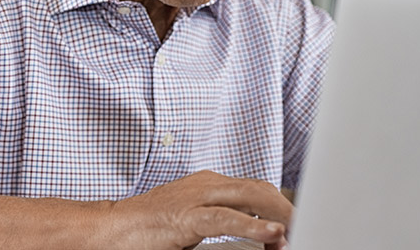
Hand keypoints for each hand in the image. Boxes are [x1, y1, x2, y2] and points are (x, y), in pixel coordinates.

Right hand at [105, 170, 292, 249]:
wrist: (109, 229)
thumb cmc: (148, 229)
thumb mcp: (192, 222)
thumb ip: (223, 223)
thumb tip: (260, 236)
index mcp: (208, 184)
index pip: (256, 188)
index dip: (280, 205)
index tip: (298, 223)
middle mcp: (205, 184)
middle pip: (259, 189)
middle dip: (287, 207)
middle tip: (309, 226)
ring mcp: (195, 197)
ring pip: (248, 197)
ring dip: (278, 214)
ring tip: (299, 229)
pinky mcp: (185, 217)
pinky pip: (223, 218)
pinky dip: (252, 226)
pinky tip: (272, 234)